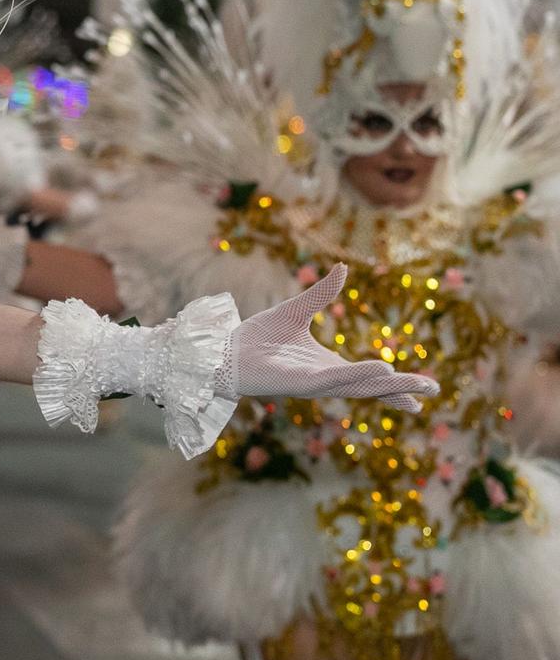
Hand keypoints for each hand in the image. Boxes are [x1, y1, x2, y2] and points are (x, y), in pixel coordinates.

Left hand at [229, 265, 439, 412]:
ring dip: (388, 387)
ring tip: (416, 386)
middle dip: (402, 390)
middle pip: (372, 387)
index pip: (370, 378)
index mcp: (329, 367)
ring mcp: (314, 384)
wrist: (225, 350)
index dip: (396, 384)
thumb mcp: (296, 310)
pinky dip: (359, 376)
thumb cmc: (257, 337)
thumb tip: (343, 268)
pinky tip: (382, 371)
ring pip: (359, 387)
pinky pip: (335, 379)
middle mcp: (326, 379)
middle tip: (434, 391)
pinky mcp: (300, 384)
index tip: (426, 388)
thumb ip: (321, 293)